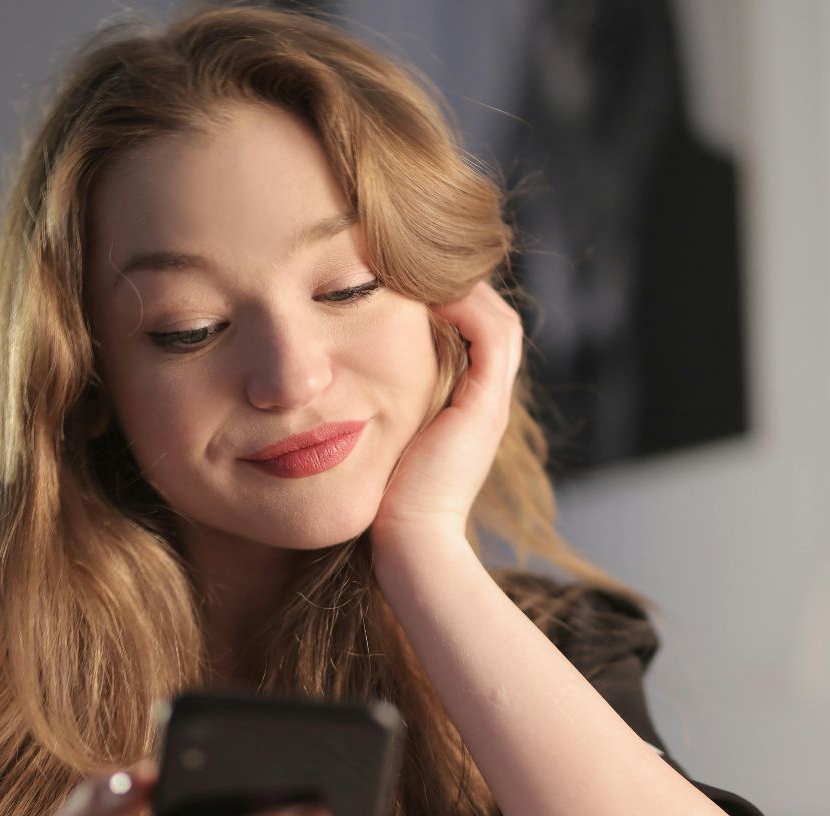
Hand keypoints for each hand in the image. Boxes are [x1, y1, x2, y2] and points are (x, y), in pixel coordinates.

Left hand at [370, 279, 525, 551]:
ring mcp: (490, 404)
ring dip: (464, 287)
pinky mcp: (485, 407)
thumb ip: (371, 415)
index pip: (470, 337)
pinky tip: (429, 289)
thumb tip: (332, 388)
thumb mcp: (378, 445)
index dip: (446, 303)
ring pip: (496, 320)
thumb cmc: (382, 505)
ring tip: (425, 263)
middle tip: (417, 258)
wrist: (409, 543)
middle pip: (489, 321)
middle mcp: (485, 403)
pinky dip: (466, 306)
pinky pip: (491, 336)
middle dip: (457, 286)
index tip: (402, 278)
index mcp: (465, 411)